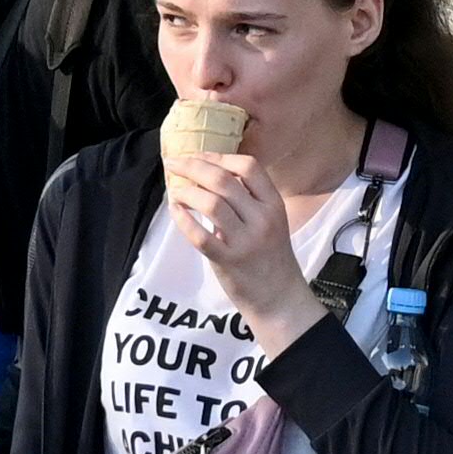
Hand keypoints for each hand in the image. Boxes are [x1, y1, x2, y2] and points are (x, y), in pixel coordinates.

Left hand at [172, 145, 315, 342]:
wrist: (278, 297)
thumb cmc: (270, 256)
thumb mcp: (269, 221)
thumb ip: (247, 199)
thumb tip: (209, 174)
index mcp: (273, 204)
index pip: (248, 166)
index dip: (219, 156)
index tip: (198, 156)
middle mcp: (262, 219)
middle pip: (223, 180)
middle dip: (193, 166)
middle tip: (174, 164)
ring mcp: (245, 241)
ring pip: (210, 204)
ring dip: (186, 192)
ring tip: (175, 191)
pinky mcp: (228, 261)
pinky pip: (200, 235)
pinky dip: (183, 219)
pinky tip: (175, 211)